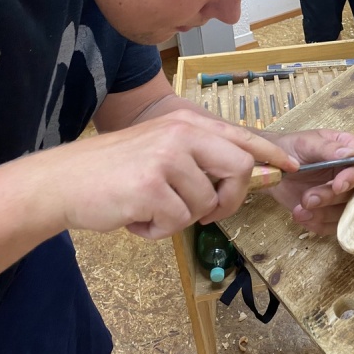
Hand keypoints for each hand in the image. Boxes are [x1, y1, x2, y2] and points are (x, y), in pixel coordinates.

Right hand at [44, 109, 298, 238]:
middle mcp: (181, 134)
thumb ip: (200, 156)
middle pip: (239, 169)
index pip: (242, 136)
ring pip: (205, 204)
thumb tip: (246, 174)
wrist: (64, 180)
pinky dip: (158, 230)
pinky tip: (137, 217)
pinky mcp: (151, 187)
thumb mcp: (162, 146)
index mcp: (187, 123)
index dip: (271, 154)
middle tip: (210, 212)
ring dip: (181, 217)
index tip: (290, 167)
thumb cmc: (116, 168)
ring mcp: (167, 159)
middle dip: (231, 199)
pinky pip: (177, 222)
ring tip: (152, 208)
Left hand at [266, 129, 353, 234]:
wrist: (272, 168)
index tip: (337, 185)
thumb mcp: (306, 143)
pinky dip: (317, 224)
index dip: (353, 176)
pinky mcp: (331, 211)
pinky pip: (333, 225)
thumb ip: (327, 148)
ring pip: (346, 212)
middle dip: (331, 198)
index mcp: (350, 150)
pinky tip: (301, 215)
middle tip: (308, 199)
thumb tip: (349, 154)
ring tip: (300, 209)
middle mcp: (351, 173)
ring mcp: (342, 194)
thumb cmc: (290, 149)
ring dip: (323, 214)